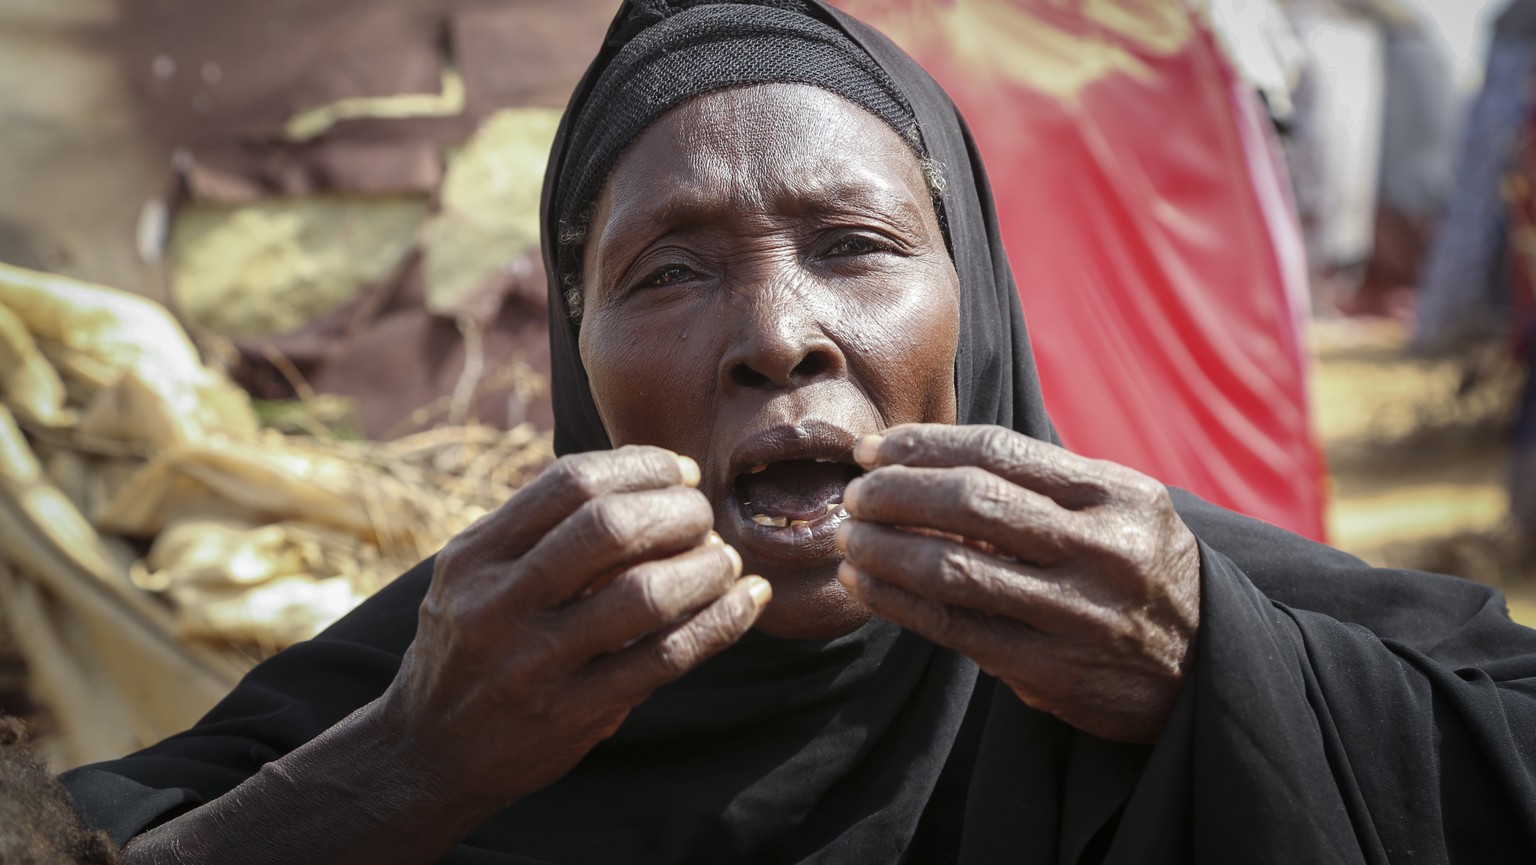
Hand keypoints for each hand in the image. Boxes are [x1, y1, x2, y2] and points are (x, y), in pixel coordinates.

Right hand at [382, 445, 771, 812]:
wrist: (427, 754)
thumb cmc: (467, 646)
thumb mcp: (472, 575)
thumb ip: (537, 529)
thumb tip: (642, 477)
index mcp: (474, 557)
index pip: (570, 483)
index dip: (641, 466)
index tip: (679, 472)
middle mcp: (497, 604)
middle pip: (609, 528)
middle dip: (677, 510)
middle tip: (703, 513)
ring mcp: (535, 664)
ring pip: (645, 594)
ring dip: (705, 565)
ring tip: (725, 558)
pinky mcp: (574, 713)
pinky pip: (666, 657)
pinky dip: (721, 621)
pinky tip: (749, 599)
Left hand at [835, 424, 1198, 742]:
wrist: (1211, 668)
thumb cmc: (1139, 571)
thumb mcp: (1119, 510)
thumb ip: (1042, 486)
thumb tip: (922, 462)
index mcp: (1118, 495)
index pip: (998, 452)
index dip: (922, 446)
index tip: (873, 450)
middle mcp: (1102, 552)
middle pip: (970, 504)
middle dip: (894, 493)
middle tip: (854, 494)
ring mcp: (1077, 615)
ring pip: (953, 570)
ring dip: (884, 549)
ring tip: (848, 537)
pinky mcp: (1051, 672)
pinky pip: (954, 629)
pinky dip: (898, 602)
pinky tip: (866, 585)